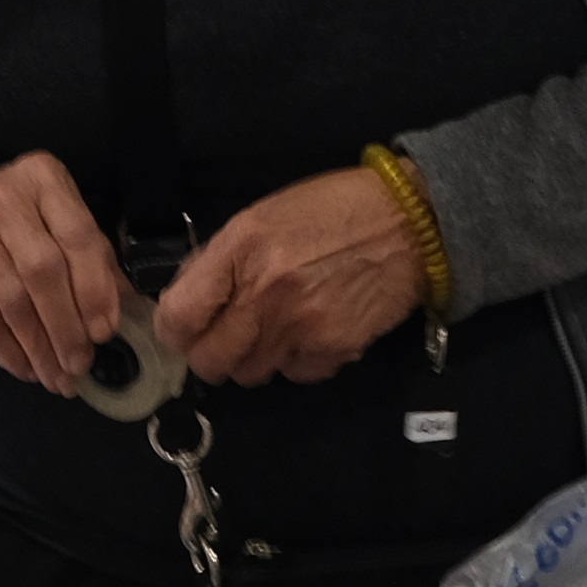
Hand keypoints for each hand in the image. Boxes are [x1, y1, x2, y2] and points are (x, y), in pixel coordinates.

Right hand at [0, 152, 124, 393]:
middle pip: (43, 271)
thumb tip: (121, 312)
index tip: (103, 333)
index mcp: (44, 180)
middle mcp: (5, 198)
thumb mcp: (61, 223)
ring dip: (38, 347)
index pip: (78, 237)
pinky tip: (25, 368)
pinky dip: (6, 349)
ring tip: (56, 376)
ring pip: (12, 299)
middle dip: (66, 326)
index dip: (94, 289)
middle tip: (79, 365)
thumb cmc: (22, 222)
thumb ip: (93, 260)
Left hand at [154, 166, 425, 385]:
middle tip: (227, 336)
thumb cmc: (332, 211)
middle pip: (210, 361)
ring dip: (255, 358)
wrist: (411, 224)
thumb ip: (222, 259)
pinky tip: (311, 332)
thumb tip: (187, 300)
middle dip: (211, 354)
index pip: (179, 316)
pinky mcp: (334, 350)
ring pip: (250, 374)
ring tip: (275, 328)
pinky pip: (295, 376)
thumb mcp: (263, 216)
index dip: (174, 329)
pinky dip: (297, 362)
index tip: (185, 327)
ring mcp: (301, 326)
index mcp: (241, 248)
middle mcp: (266, 293)